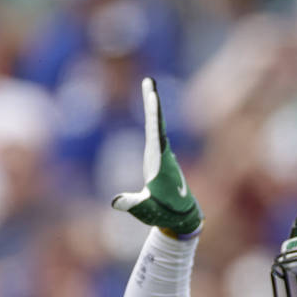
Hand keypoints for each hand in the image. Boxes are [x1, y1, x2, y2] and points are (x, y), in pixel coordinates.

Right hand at [111, 78, 201, 237]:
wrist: (181, 216)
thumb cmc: (163, 213)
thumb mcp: (146, 209)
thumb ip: (132, 204)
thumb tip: (116, 201)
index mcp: (160, 162)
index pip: (155, 134)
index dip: (153, 115)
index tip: (153, 97)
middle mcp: (163, 154)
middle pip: (156, 124)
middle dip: (152, 103)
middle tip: (149, 81)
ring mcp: (162, 154)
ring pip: (156, 126)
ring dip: (152, 106)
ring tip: (149, 86)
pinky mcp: (159, 157)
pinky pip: (155, 132)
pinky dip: (152, 117)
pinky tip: (152, 106)